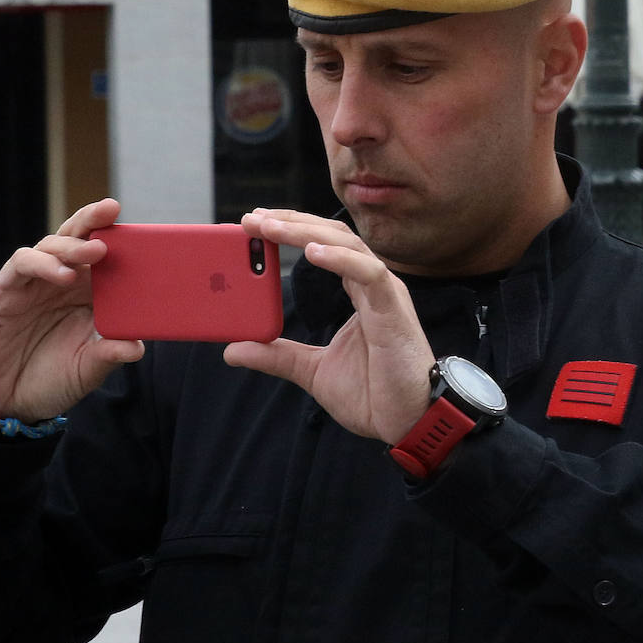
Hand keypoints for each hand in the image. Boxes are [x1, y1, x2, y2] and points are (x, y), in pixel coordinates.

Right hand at [0, 199, 144, 421]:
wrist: (0, 402)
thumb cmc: (47, 381)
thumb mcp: (85, 371)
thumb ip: (109, 356)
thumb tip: (138, 346)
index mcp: (87, 297)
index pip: (106, 260)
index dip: (122, 243)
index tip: (147, 235)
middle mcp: (61, 283)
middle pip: (78, 240)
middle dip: (95, 221)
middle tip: (113, 208)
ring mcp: (33, 284)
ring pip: (51, 245)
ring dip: (73, 244)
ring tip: (96, 250)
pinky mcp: (5, 290)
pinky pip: (23, 263)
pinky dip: (43, 263)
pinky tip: (62, 275)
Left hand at [224, 210, 432, 444]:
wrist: (410, 422)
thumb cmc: (374, 394)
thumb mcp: (312, 371)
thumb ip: (276, 356)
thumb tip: (233, 350)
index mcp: (358, 291)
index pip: (323, 245)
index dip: (291, 229)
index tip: (253, 225)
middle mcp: (373, 284)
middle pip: (331, 236)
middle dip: (290, 222)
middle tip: (251, 219)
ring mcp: (385, 294)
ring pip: (346, 245)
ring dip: (305, 232)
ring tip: (270, 228)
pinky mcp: (393, 310)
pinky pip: (369, 273)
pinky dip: (341, 259)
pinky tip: (312, 252)